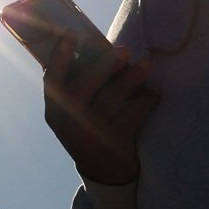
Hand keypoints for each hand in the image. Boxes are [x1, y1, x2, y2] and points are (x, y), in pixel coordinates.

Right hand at [43, 37, 159, 184]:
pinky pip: (133, 116)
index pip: (52, 82)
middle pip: (84, 88)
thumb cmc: (89, 128)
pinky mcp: (115, 143)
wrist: (103, 172)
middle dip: (104, 65)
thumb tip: (92, 44)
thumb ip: (77, 86)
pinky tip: (155, 90)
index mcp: (55, 112)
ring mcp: (92, 134)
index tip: (69, 36)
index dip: (58, 58)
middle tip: (124, 49)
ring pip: (112, 98)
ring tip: (147, 63)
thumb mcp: (74, 113)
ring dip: (132, 78)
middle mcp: (70, 123)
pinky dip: (147, 101)